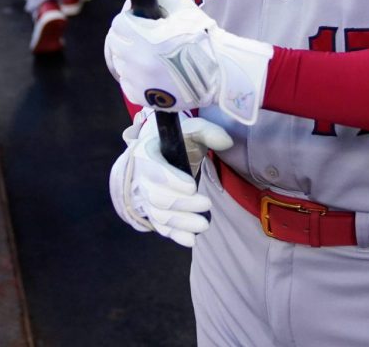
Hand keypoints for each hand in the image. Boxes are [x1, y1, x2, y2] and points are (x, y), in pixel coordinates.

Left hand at [103, 0, 272, 124]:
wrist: (220, 72)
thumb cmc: (203, 35)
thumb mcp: (182, 8)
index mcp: (147, 37)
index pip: (119, 23)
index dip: (131, 19)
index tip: (144, 22)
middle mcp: (138, 61)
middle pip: (116, 43)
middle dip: (128, 36)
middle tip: (148, 37)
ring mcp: (139, 81)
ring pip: (120, 63)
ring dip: (131, 56)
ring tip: (154, 54)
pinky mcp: (142, 97)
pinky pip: (127, 82)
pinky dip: (135, 76)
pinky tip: (153, 70)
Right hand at [108, 110, 231, 247]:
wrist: (164, 152)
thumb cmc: (179, 140)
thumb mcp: (192, 130)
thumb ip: (209, 132)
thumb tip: (227, 142)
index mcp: (146, 153)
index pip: (153, 169)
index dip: (171, 180)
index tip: (192, 186)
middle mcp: (141, 177)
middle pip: (157, 197)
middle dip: (182, 204)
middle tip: (206, 204)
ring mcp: (145, 197)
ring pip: (159, 215)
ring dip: (182, 223)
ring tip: (205, 225)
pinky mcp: (153, 211)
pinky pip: (160, 226)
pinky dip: (175, 235)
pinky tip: (191, 239)